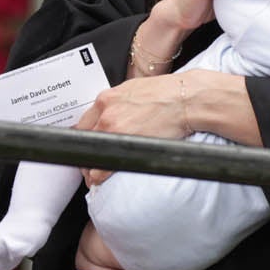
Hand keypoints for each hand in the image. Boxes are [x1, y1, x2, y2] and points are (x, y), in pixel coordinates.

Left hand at [70, 70, 259, 184]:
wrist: (186, 98)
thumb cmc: (167, 93)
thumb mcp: (135, 89)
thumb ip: (120, 103)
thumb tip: (116, 115)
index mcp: (107, 98)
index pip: (83, 123)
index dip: (84, 139)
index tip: (87, 147)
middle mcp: (106, 112)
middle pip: (83, 139)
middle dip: (86, 153)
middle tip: (89, 164)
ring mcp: (113, 127)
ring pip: (91, 154)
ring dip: (90, 166)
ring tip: (94, 175)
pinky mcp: (125, 144)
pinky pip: (102, 166)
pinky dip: (98, 176)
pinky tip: (100, 180)